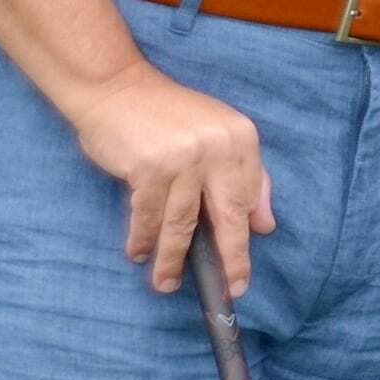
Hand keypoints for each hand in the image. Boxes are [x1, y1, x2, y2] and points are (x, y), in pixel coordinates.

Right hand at [61, 61, 272, 297]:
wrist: (114, 87)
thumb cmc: (166, 117)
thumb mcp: (215, 136)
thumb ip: (244, 176)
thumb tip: (265, 225)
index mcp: (241, 137)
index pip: (249, 197)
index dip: (245, 237)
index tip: (242, 271)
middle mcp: (218, 147)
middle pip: (227, 215)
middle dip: (229, 258)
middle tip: (228, 291)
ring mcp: (183, 159)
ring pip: (182, 223)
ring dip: (172, 259)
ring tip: (165, 283)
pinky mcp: (149, 169)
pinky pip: (147, 216)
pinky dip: (142, 238)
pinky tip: (138, 253)